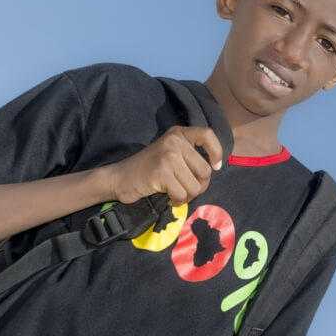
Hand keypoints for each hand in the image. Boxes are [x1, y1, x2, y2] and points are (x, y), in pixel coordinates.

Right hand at [104, 126, 223, 205]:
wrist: (119, 178)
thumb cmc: (148, 169)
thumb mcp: (170, 152)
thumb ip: (189, 155)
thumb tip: (216, 167)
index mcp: (178, 133)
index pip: (208, 134)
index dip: (216, 152)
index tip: (215, 166)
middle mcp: (175, 141)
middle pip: (205, 171)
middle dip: (199, 186)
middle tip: (186, 190)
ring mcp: (168, 156)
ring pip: (195, 186)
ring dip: (187, 196)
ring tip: (174, 193)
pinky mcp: (162, 173)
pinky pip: (182, 194)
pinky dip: (177, 201)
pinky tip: (167, 197)